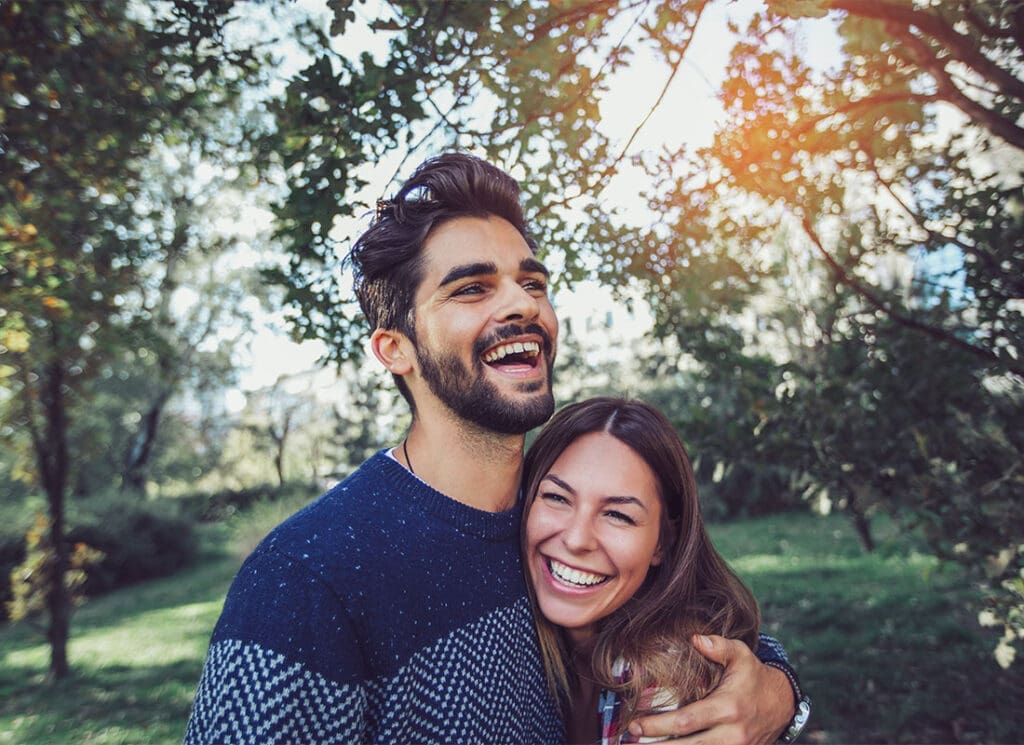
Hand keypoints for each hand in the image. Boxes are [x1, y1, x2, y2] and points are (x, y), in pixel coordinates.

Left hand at [626, 634, 794, 744]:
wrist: (782, 705)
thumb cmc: (754, 677)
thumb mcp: (742, 655)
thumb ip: (719, 646)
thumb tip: (695, 639)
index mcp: (728, 708)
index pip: (687, 721)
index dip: (658, 726)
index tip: (635, 724)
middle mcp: (731, 734)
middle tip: (630, 740)